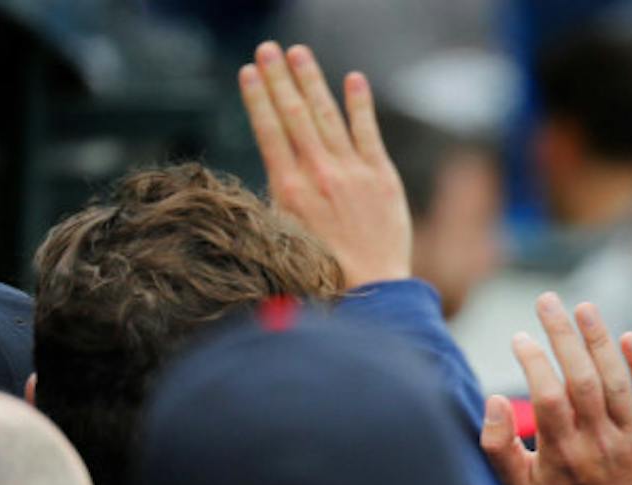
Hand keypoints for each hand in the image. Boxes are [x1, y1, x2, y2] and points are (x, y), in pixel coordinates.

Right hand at [239, 41, 411, 286]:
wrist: (371, 289)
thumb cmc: (322, 270)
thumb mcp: (284, 235)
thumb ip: (278, 197)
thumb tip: (271, 167)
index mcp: (289, 189)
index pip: (269, 131)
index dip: (258, 98)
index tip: (249, 71)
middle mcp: (319, 175)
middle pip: (295, 115)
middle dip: (280, 78)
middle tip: (267, 48)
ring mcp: (352, 173)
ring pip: (328, 116)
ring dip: (312, 80)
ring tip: (298, 53)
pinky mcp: (382, 178)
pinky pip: (369, 132)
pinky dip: (360, 104)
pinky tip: (353, 78)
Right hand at [484, 295, 631, 484]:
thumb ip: (497, 444)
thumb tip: (495, 399)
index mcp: (563, 453)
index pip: (548, 397)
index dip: (534, 362)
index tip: (519, 337)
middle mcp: (598, 442)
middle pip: (582, 380)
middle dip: (563, 336)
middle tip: (547, 300)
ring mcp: (631, 439)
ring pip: (616, 382)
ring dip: (599, 340)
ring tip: (583, 307)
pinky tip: (627, 336)